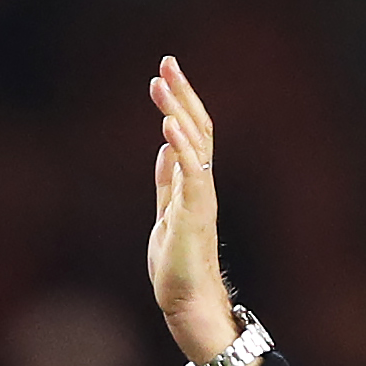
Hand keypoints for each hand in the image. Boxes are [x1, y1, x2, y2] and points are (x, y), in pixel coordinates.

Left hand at [147, 56, 254, 365]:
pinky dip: (181, 148)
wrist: (185, 303)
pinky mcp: (194, 215)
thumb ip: (168, 182)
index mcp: (192, 184)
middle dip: (181, 95)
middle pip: (197, 129)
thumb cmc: (177, 266)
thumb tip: (165, 150)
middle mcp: (201, 186)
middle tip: (167, 62)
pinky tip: (168, 126)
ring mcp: (200, 199)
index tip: (164, 75)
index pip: (191, 133)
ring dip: (179, 111)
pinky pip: (191, 175)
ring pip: (195, 145)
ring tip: (163, 83)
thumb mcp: (166, 214)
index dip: (179, 103)